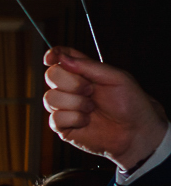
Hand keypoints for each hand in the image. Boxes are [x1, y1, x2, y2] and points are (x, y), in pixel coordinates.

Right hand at [42, 47, 167, 170]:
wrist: (134, 130)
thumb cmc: (129, 103)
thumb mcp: (115, 77)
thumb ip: (88, 66)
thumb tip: (62, 58)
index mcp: (83, 72)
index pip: (61, 57)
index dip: (53, 55)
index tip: (51, 58)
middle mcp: (70, 88)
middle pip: (51, 75)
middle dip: (72, 83)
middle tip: (90, 90)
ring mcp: (64, 106)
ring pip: (50, 98)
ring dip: (75, 103)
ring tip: (91, 108)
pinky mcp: (62, 125)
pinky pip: (54, 118)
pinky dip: (74, 118)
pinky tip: (86, 121)